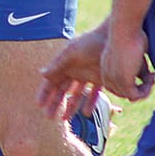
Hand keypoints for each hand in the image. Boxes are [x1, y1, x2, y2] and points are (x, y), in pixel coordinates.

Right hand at [40, 23, 154, 119]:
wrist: (115, 37)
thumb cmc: (91, 42)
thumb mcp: (71, 52)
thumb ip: (57, 64)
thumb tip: (41, 74)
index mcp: (65, 64)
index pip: (51, 81)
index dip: (45, 93)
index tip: (39, 105)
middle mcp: (75, 71)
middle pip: (62, 90)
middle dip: (55, 103)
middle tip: (49, 117)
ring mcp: (88, 76)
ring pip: (77, 94)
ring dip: (70, 106)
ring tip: (65, 118)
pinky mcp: (102, 79)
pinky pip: (94, 94)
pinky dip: (90, 103)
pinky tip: (86, 112)